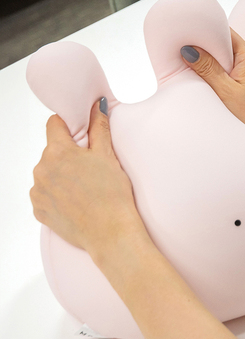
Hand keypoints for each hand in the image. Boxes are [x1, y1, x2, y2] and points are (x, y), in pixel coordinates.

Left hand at [30, 100, 144, 255]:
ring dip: (62, 173)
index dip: (69, 125)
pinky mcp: (39, 210)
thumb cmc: (112, 194)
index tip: (81, 133)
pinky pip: (45, 193)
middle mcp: (41, 170)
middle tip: (91, 165)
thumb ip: (99, 127)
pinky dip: (57, 193)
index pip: (54, 124)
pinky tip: (77, 200)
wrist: (110, 232)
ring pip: (48, 172)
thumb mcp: (108, 155)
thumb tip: (97, 106)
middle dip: (68, 153)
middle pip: (52, 150)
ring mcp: (37, 192)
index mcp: (57, 152)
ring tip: (85, 186)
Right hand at [181, 28, 244, 144]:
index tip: (190, 32)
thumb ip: (208, 69)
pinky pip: (231, 68)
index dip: (208, 30)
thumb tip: (189, 50)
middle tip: (186, 46)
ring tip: (193, 61)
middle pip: (227, 43)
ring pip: (228, 57)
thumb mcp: (225, 92)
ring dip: (212, 58)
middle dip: (207, 44)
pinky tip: (207, 76)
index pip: (227, 33)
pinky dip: (218, 69)